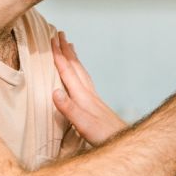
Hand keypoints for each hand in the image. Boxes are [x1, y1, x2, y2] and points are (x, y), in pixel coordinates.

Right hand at [50, 32, 127, 146]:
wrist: (125, 141)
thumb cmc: (104, 136)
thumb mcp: (83, 125)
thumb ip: (69, 109)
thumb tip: (54, 91)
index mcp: (82, 96)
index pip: (68, 71)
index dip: (58, 55)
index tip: (51, 39)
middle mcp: (88, 93)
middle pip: (76, 67)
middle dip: (66, 50)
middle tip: (60, 34)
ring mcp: (94, 98)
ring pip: (82, 72)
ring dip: (74, 58)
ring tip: (70, 47)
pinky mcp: (96, 105)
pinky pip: (85, 81)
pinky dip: (80, 72)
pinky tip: (80, 76)